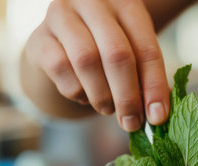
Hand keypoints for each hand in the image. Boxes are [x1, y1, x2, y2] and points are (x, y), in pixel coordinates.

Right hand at [25, 0, 169, 130]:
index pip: (147, 49)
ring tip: (108, 108)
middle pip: (116, 54)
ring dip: (102, 96)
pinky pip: (60, 70)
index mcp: (126, 4)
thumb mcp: (131, 52)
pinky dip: (77, 91)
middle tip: (132, 122)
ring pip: (86, 61)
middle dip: (127, 96)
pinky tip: (85, 95)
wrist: (62, 39)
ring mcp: (63, 16)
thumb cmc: (105, 47)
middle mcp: (94, 3)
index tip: (158, 117)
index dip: (154, 87)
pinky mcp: (40, 37)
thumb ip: (144, 77)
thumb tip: (156, 115)